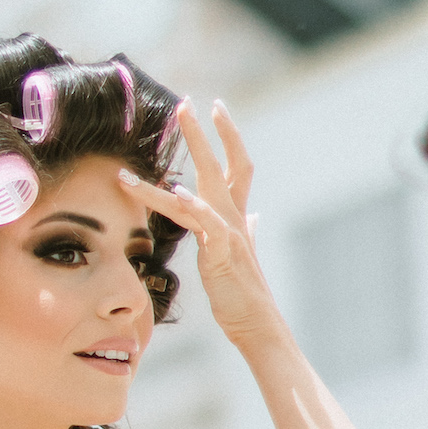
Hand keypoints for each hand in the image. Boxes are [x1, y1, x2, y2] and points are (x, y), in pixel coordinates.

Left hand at [119, 98, 288, 358]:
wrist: (258, 326)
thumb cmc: (244, 295)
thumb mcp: (242, 256)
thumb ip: (246, 232)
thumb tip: (255, 216)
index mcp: (235, 217)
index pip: (235, 167)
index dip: (227, 137)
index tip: (215, 109)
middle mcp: (232, 218)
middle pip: (220, 165)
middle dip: (203, 133)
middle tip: (187, 102)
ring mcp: (227, 233)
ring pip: (203, 186)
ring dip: (188, 156)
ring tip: (169, 136)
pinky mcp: (221, 252)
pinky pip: (204, 223)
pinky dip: (191, 205)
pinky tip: (175, 191)